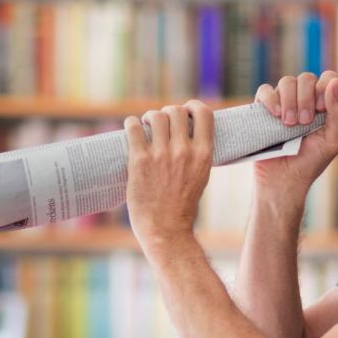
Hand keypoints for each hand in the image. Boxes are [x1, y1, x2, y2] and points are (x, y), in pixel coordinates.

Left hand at [124, 100, 214, 251]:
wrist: (166, 230)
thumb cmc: (182, 206)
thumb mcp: (200, 177)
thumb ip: (196, 155)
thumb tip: (186, 135)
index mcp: (203, 155)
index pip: (205, 114)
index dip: (193, 107)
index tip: (185, 111)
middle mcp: (184, 152)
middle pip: (176, 111)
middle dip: (168, 112)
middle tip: (161, 121)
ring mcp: (161, 156)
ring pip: (156, 116)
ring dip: (150, 117)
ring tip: (146, 125)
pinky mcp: (140, 162)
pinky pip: (134, 129)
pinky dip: (132, 124)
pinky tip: (132, 127)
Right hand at [253, 71, 337, 204]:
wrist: (282, 180)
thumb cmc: (310, 163)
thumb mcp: (333, 140)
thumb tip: (335, 82)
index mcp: (324, 105)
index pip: (327, 79)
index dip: (324, 89)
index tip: (320, 110)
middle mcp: (304, 101)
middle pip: (306, 78)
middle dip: (305, 98)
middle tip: (303, 122)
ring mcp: (283, 104)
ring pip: (286, 82)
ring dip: (289, 100)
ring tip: (289, 124)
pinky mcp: (263, 110)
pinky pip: (265, 91)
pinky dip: (270, 99)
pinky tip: (275, 115)